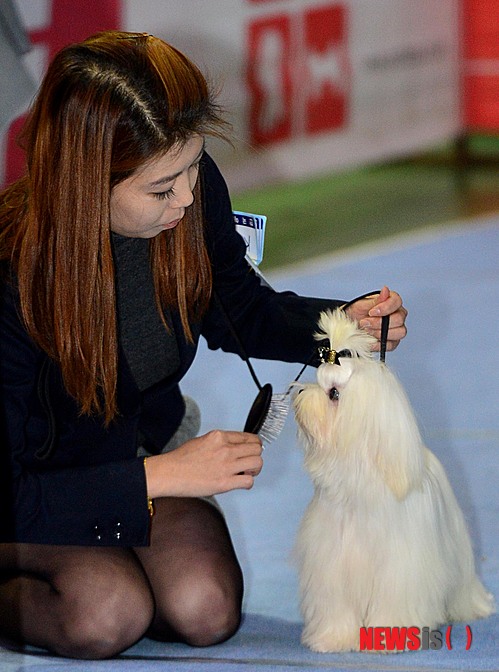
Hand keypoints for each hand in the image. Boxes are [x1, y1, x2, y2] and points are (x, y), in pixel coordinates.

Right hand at [144, 430, 262, 498]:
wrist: (169, 473)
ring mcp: (226, 465)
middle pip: (257, 448)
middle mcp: (225, 449)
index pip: (248, 437)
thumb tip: (231, 447)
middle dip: (256, 456)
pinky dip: (247, 483)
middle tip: (250, 462)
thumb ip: (219, 442)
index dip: (253, 445)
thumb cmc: (180, 460)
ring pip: (257, 463)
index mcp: (219, 437)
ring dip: (254, 469)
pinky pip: (249, 481)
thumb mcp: (202, 440)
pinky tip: (240, 482)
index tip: (252, 449)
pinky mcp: (225, 482)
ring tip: (246, 472)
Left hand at [345, 286, 406, 351]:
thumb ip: (376, 300)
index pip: (396, 302)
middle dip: (379, 322)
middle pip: (399, 319)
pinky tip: (370, 340)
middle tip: (365, 322)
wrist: (349, 325)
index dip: (385, 308)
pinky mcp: (392, 342)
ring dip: (380, 333)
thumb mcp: (362, 304)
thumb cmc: (356, 312)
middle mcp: (397, 314)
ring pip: (399, 332)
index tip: (371, 312)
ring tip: (367, 330)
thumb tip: (386, 290)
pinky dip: (379, 343)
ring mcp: (396, 329)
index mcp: (391, 301)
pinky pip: (392, 344)